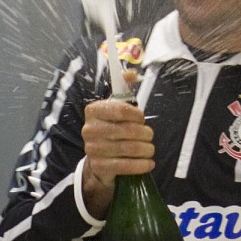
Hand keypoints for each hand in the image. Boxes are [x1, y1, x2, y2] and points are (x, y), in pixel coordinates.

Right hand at [81, 99, 154, 217]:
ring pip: (129, 148)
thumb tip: (132, 74)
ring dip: (146, 149)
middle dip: (145, 134)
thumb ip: (124, 88)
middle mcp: (90, 129)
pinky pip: (126, 166)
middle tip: (150, 136)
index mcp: (93, 111)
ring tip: (150, 149)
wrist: (99, 157)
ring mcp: (93, 149)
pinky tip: (148, 163)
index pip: (121, 109)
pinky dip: (141, 165)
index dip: (137, 115)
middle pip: (128, 130)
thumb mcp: (116, 107)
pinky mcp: (100, 166)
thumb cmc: (112, 127)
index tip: (142, 119)